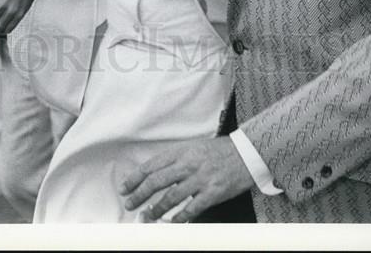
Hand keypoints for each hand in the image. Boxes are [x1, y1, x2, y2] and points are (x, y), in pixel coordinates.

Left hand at [119, 137, 251, 222]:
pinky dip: (179, 217)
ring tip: (146, 216)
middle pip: (157, 181)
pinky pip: (191, 208)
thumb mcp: (193, 148)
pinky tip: (171, 222)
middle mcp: (188, 164)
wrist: (245, 154)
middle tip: (129, 204)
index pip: (152, 165)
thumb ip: (175, 160)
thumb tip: (153, 174)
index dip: (135, 178)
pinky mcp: (212, 193)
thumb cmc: (218, 151)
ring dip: (156, 209)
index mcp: (181, 151)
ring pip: (171, 197)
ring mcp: (200, 179)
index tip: (125, 188)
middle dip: (140, 194)